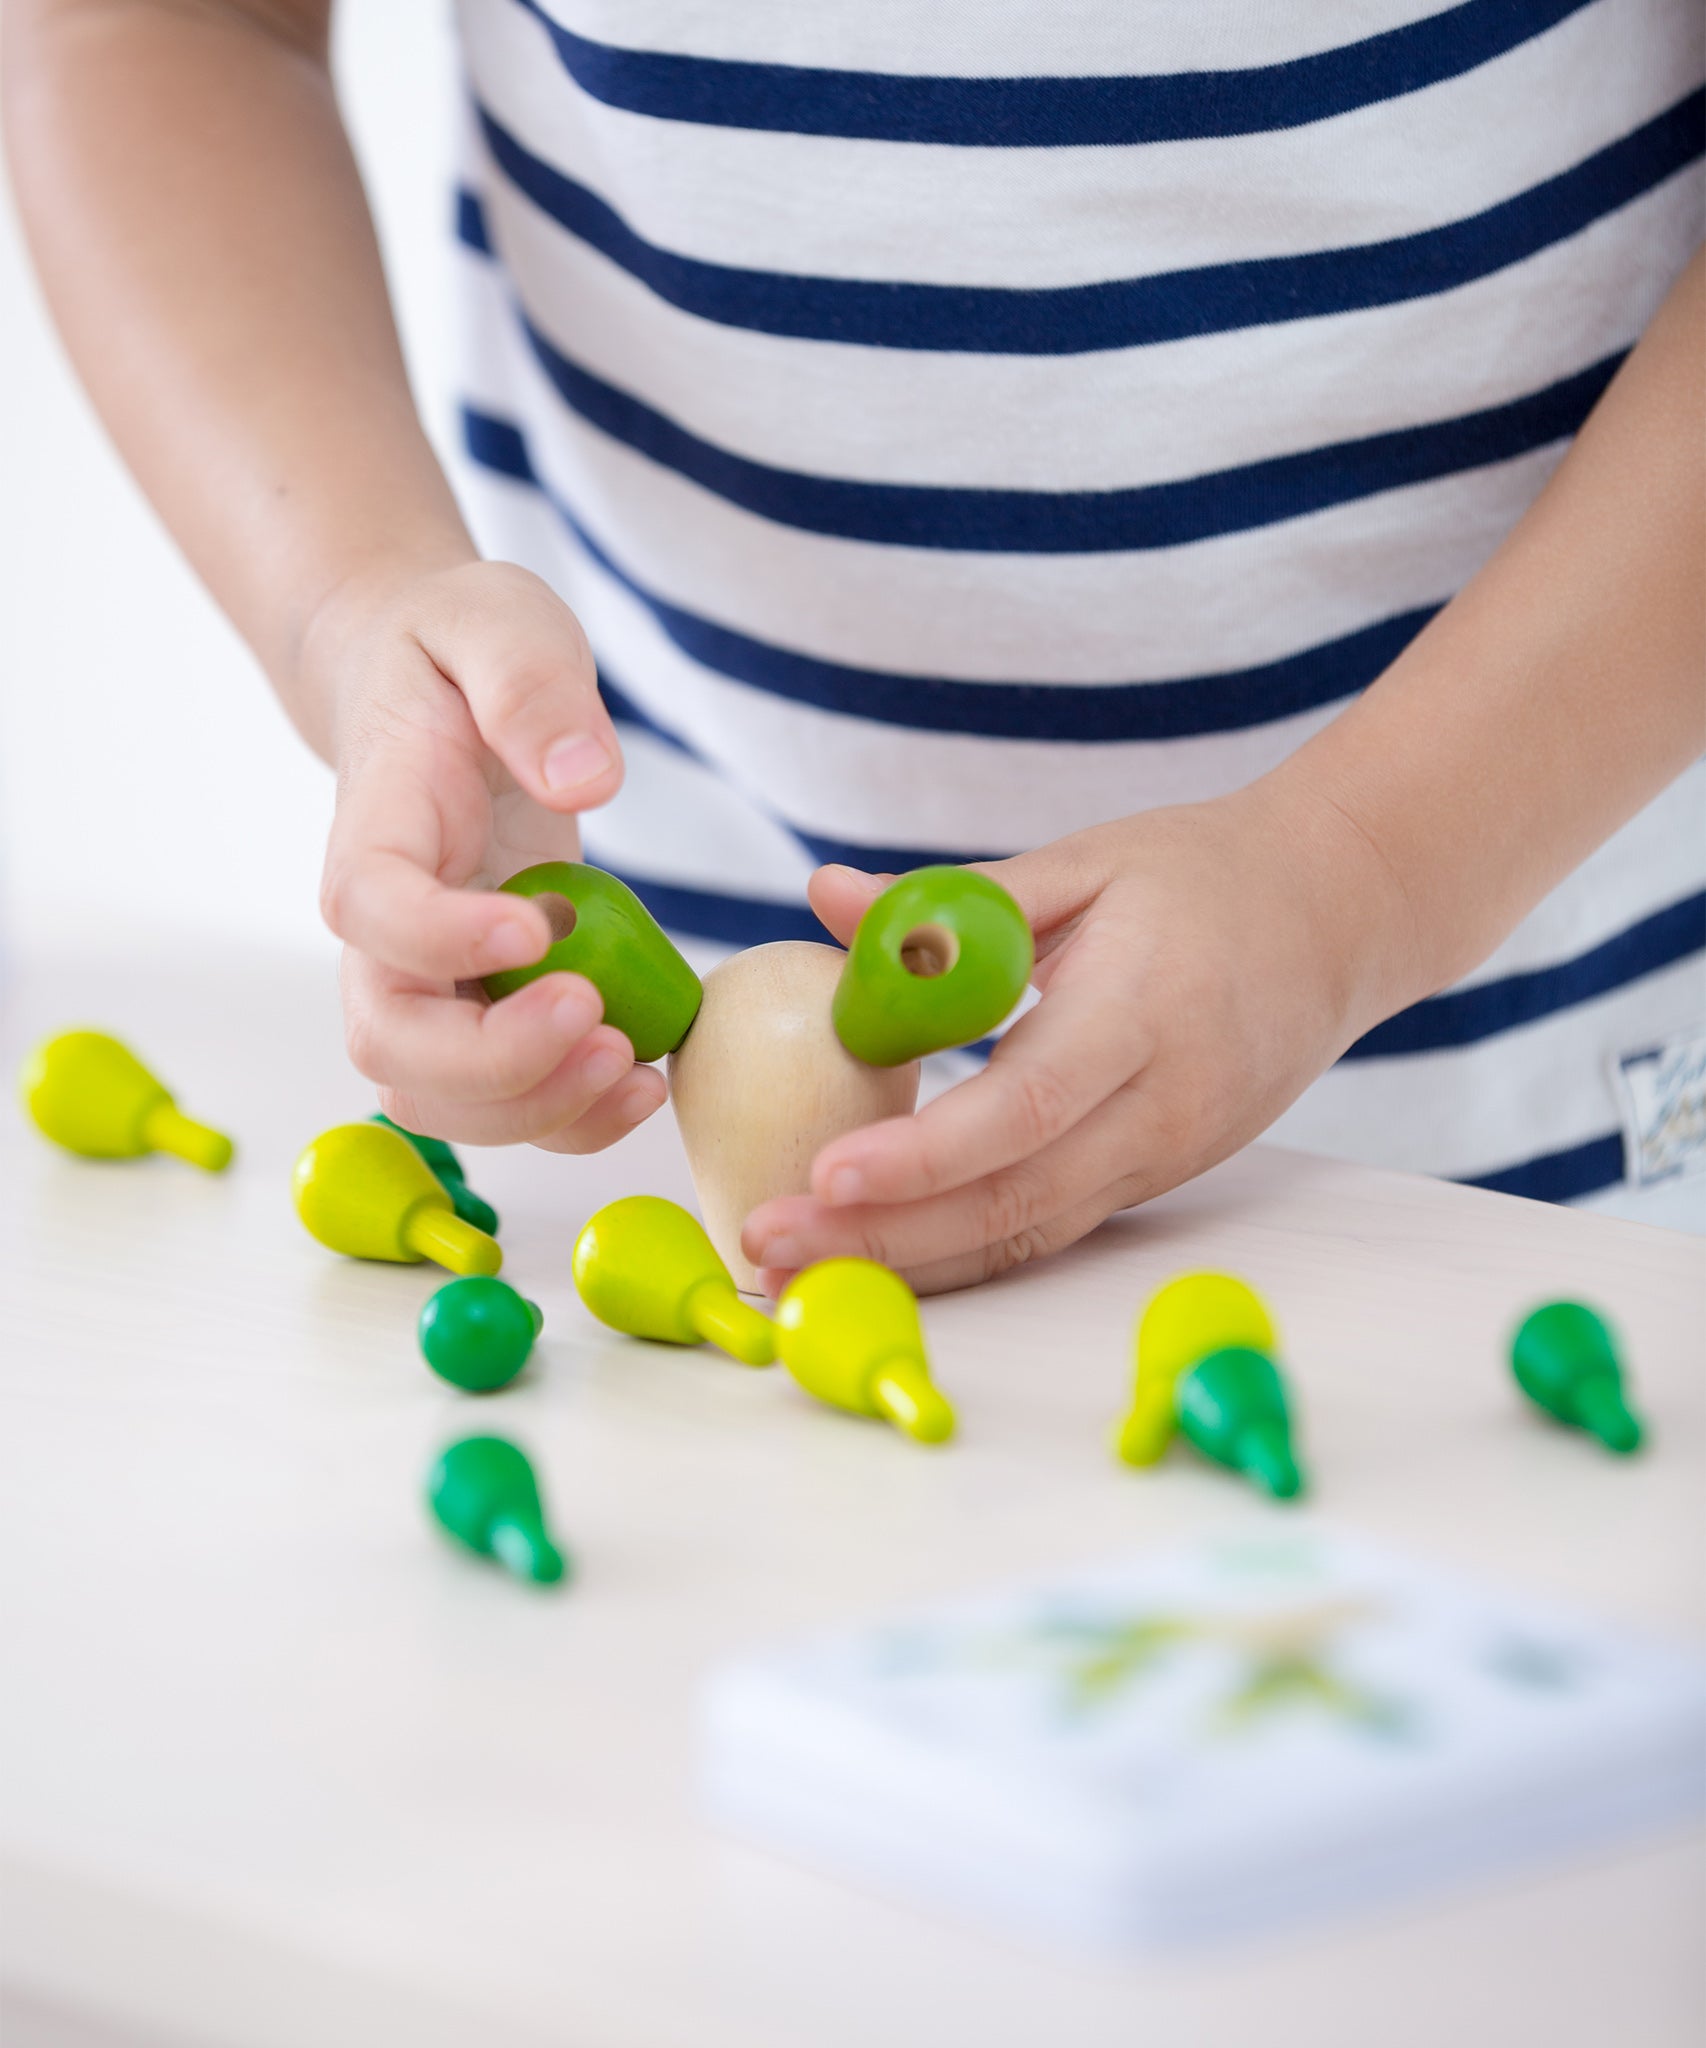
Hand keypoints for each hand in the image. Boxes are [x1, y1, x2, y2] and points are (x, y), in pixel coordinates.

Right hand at [308, 558, 668, 1150]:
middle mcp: (383, 925)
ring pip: (439, 1094)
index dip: (442, 936)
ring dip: (537, 1111)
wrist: (432, 687)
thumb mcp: (500, 622)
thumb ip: (532, 689)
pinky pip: (505, 1096)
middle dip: (495, 1063)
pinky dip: (571, 1116)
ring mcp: (426, 977)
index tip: (540, 928)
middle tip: (601, 1028)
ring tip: (637, 1075)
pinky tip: (646, 1081)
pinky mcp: (480, 1005)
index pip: (370, 907)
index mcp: (375, 824)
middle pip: (391, 1040)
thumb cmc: (458, 650)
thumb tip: (585, 776)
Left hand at [741, 784, 1415, 1292]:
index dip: (925, 1153)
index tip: (826, 1172)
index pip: (1026, 1104)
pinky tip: (876, 1257)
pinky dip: (960, 1254)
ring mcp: (1165, 1154)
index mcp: (1144, 1011)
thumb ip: (957, 900)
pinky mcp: (1156, 1177)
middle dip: (883, 1237)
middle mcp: (1162, 1105)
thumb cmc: (1205, 874)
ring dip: (909, 1264)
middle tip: (766, 1245)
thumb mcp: (1085, 861)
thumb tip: (826, 900)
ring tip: (793, 1269)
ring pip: (1028, 1236)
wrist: (1342, 917)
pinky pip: (1048, 1230)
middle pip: (1015, 1200)